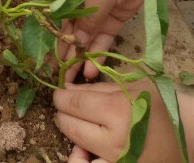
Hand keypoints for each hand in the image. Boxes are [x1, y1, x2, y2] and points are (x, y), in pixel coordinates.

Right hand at [47, 0, 149, 79]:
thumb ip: (85, 20)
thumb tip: (77, 45)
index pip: (50, 20)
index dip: (47, 40)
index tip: (43, 61)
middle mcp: (74, 4)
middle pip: (66, 33)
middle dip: (62, 55)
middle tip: (59, 79)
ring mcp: (94, 13)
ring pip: (84, 41)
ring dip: (79, 60)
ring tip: (75, 82)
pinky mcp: (111, 20)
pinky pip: (101, 41)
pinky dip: (97, 55)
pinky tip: (92, 71)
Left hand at [54, 79, 193, 162]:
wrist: (189, 133)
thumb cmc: (160, 102)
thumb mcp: (129, 86)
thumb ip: (96, 89)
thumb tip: (67, 89)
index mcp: (116, 111)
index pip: (72, 103)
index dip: (60, 97)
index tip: (60, 94)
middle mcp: (114, 140)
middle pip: (70, 127)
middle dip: (63, 114)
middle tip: (68, 107)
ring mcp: (119, 161)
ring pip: (77, 150)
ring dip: (73, 137)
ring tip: (80, 128)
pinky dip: (85, 159)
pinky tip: (89, 151)